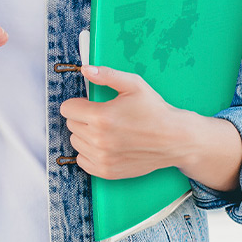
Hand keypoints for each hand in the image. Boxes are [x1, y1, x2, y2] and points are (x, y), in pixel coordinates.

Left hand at [59, 66, 189, 179]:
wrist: (174, 139)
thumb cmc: (155, 111)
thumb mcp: (134, 84)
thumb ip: (107, 75)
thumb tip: (86, 69)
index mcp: (102, 117)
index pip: (67, 109)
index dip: (79, 103)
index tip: (90, 103)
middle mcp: (99, 140)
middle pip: (71, 125)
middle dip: (83, 117)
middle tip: (103, 115)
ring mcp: (102, 158)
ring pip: (75, 142)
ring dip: (85, 134)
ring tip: (106, 129)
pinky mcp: (107, 172)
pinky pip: (82, 160)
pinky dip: (89, 152)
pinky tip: (105, 144)